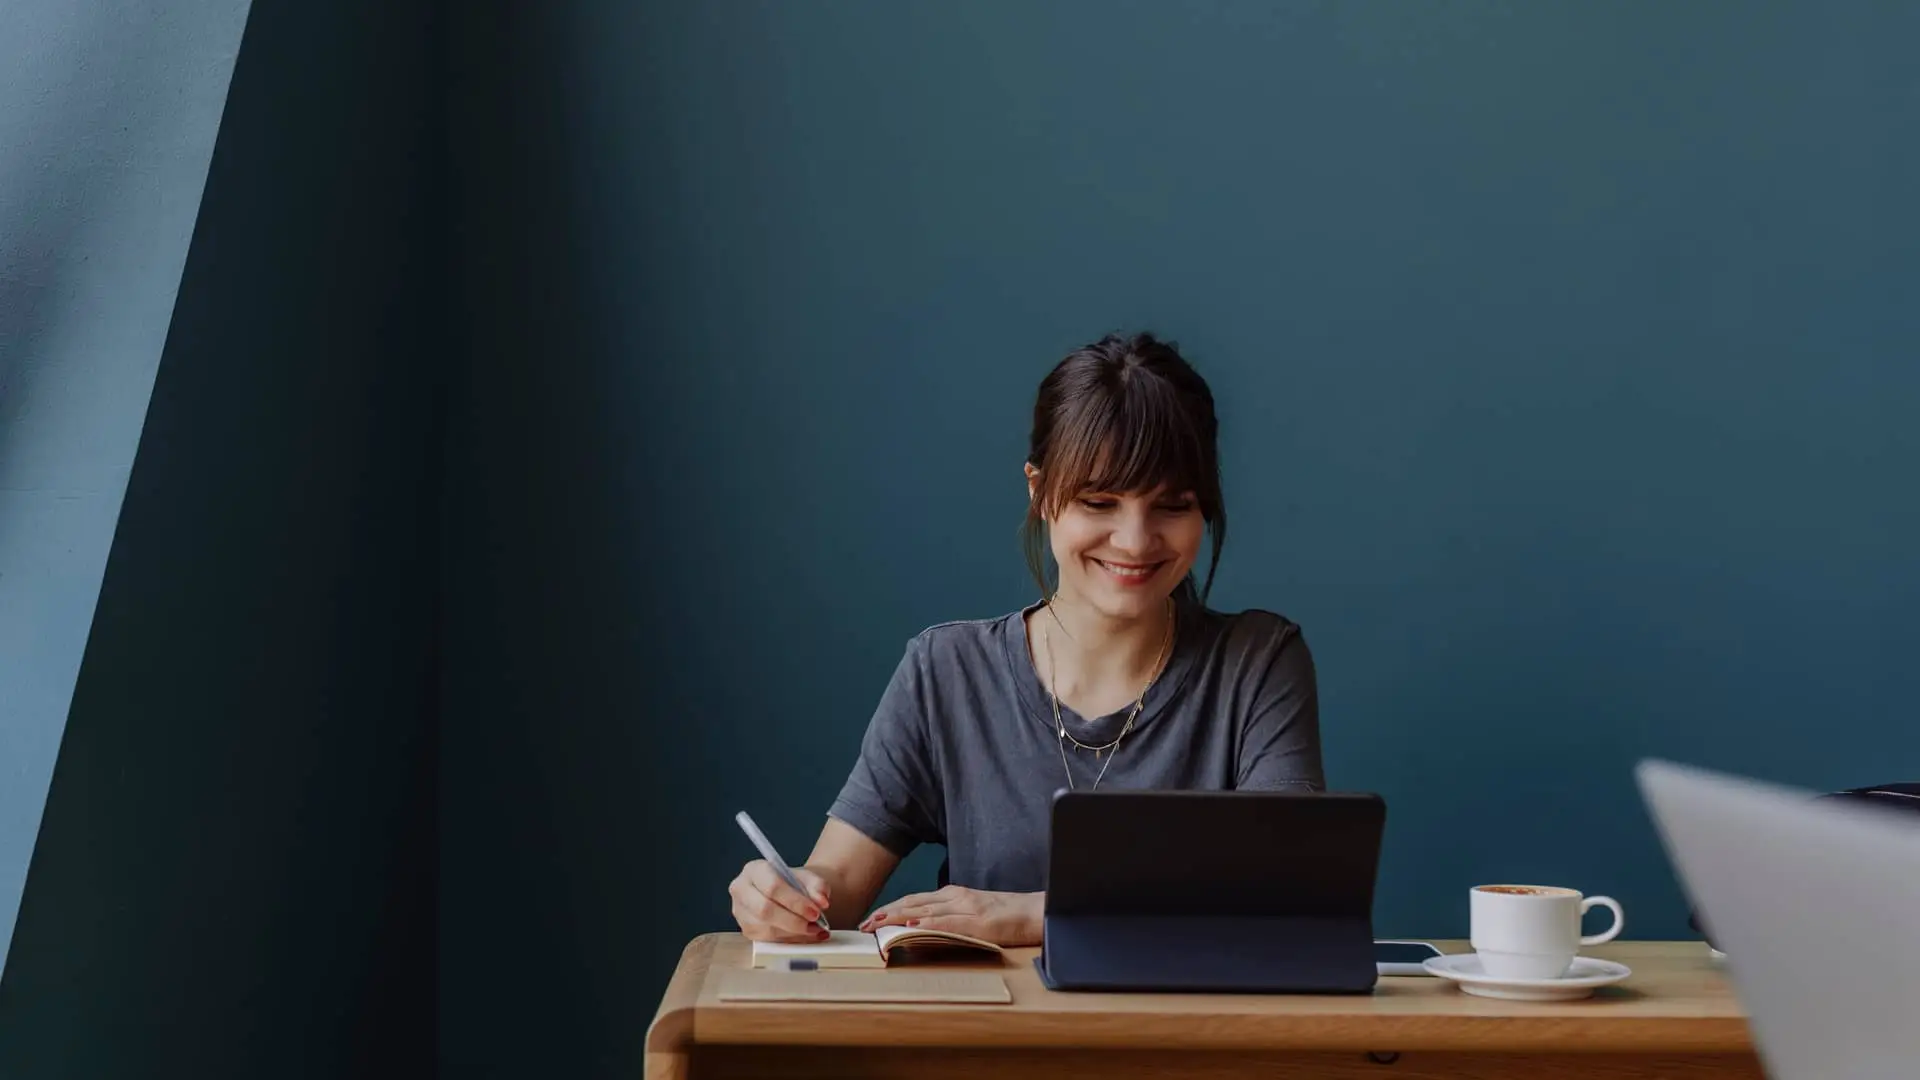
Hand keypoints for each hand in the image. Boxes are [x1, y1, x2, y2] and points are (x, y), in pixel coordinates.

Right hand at [729, 859, 831, 942]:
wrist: (787, 890)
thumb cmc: (794, 882)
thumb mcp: (808, 877)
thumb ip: (818, 886)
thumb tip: (821, 901)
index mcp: (754, 870)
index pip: (772, 887)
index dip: (795, 902)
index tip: (815, 910)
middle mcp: (741, 890)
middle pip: (765, 910)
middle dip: (794, 920)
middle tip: (815, 922)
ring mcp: (741, 912)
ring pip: (767, 928)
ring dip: (794, 933)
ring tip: (815, 929)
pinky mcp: (747, 930)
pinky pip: (769, 940)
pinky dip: (791, 940)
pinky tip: (807, 935)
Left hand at [859, 886, 1043, 946]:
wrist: (1037, 911)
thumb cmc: (1008, 916)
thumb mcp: (974, 913)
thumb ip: (950, 919)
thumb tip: (922, 932)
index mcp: (954, 894)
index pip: (914, 900)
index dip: (890, 908)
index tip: (870, 918)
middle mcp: (956, 897)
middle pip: (913, 903)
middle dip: (885, 913)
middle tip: (862, 925)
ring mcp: (967, 907)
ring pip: (925, 911)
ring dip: (897, 918)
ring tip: (876, 925)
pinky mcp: (979, 921)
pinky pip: (949, 923)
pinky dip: (928, 925)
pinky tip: (911, 928)